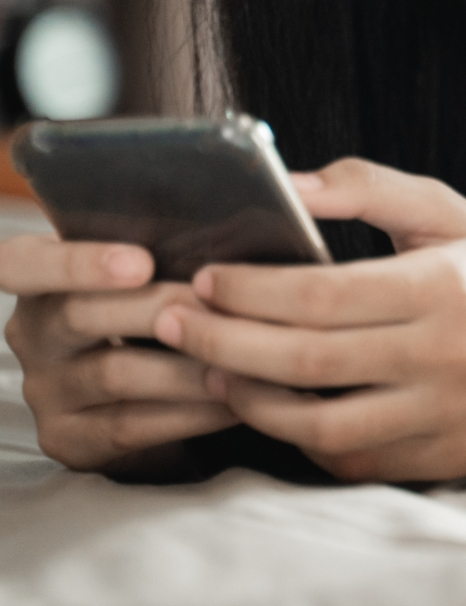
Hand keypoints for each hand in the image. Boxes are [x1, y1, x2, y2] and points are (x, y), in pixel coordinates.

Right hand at [0, 235, 234, 471]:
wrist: (137, 386)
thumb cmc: (145, 303)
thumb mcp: (133, 269)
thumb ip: (154, 248)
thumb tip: (221, 231)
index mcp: (36, 277)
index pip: (24, 262)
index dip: (79, 262)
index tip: (142, 263)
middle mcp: (30, 334)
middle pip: (81, 315)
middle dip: (159, 307)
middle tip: (216, 305)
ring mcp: (44, 390)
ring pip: (114, 374)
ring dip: (184, 367)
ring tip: (236, 356)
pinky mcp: (68, 439)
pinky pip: (130, 426)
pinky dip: (188, 412)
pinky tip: (231, 399)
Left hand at [152, 159, 465, 482]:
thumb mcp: (445, 210)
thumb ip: (368, 186)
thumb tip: (291, 181)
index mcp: (444, 285)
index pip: (324, 295)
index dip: (252, 291)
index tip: (204, 279)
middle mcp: (447, 355)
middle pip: (310, 361)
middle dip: (225, 342)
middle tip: (172, 323)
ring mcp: (446, 416)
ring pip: (322, 424)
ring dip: (251, 399)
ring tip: (210, 367)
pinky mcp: (444, 459)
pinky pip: (353, 457)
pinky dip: (300, 436)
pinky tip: (271, 402)